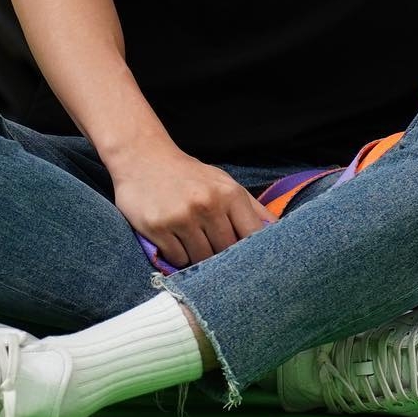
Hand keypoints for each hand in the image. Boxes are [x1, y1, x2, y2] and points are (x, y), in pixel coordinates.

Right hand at [113, 146, 277, 267]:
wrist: (143, 157)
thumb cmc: (189, 175)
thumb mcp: (224, 182)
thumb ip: (251, 207)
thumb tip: (274, 230)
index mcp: (229, 194)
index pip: (252, 235)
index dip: (252, 250)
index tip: (248, 258)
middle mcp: (207, 205)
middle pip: (226, 250)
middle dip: (222, 253)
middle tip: (213, 247)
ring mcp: (181, 217)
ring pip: (201, 258)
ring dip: (198, 256)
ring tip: (191, 239)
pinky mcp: (157, 228)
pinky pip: (177, 259)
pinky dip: (178, 256)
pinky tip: (174, 239)